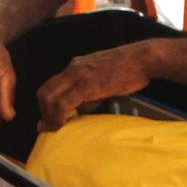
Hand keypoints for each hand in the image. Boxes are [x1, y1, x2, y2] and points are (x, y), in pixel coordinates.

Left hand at [36, 42, 153, 130]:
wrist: (143, 58)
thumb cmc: (129, 69)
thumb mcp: (104, 80)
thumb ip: (90, 94)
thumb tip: (81, 110)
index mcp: (75, 66)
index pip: (51, 86)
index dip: (46, 105)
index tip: (49, 120)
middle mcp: (72, 68)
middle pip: (44, 91)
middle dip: (44, 112)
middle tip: (50, 126)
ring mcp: (78, 75)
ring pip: (49, 97)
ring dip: (49, 116)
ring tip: (56, 128)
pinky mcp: (86, 85)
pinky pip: (63, 103)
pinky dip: (58, 116)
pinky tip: (63, 125)